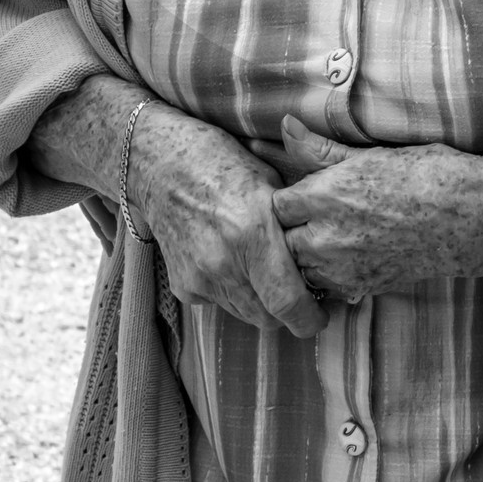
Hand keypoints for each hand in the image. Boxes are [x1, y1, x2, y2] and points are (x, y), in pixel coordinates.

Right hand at [127, 108, 327, 338]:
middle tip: (299, 292)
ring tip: (265, 270)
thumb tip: (321, 255)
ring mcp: (200, 277)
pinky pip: (220, 302)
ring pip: (244, 313)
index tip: (320, 315)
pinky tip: (232, 260)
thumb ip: (293, 224)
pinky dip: (232, 291)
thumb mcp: (269, 181)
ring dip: (260, 302)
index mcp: (253, 232)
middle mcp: (224, 262)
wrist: (161, 163)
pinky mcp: (183, 285)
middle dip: (288, 313)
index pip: (287, 302)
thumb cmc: (223, 162)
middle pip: (268, 318)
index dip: (310, 319)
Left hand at [268, 117, 482, 298]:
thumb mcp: (367, 154)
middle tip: (309, 219)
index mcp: (324, 195)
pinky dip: (329, 276)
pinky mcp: (360, 288)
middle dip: (290, 232)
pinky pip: (326, 288)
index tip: (300, 195)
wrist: (465, 216)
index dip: (287, 200)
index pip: (276, 206)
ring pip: (300, 269)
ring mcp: (342, 267)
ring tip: (327, 238)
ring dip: (305, 257)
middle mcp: (326, 235)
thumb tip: (285, 124)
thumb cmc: (421, 174)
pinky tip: (347, 256)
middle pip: (282, 241)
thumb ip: (318, 148)